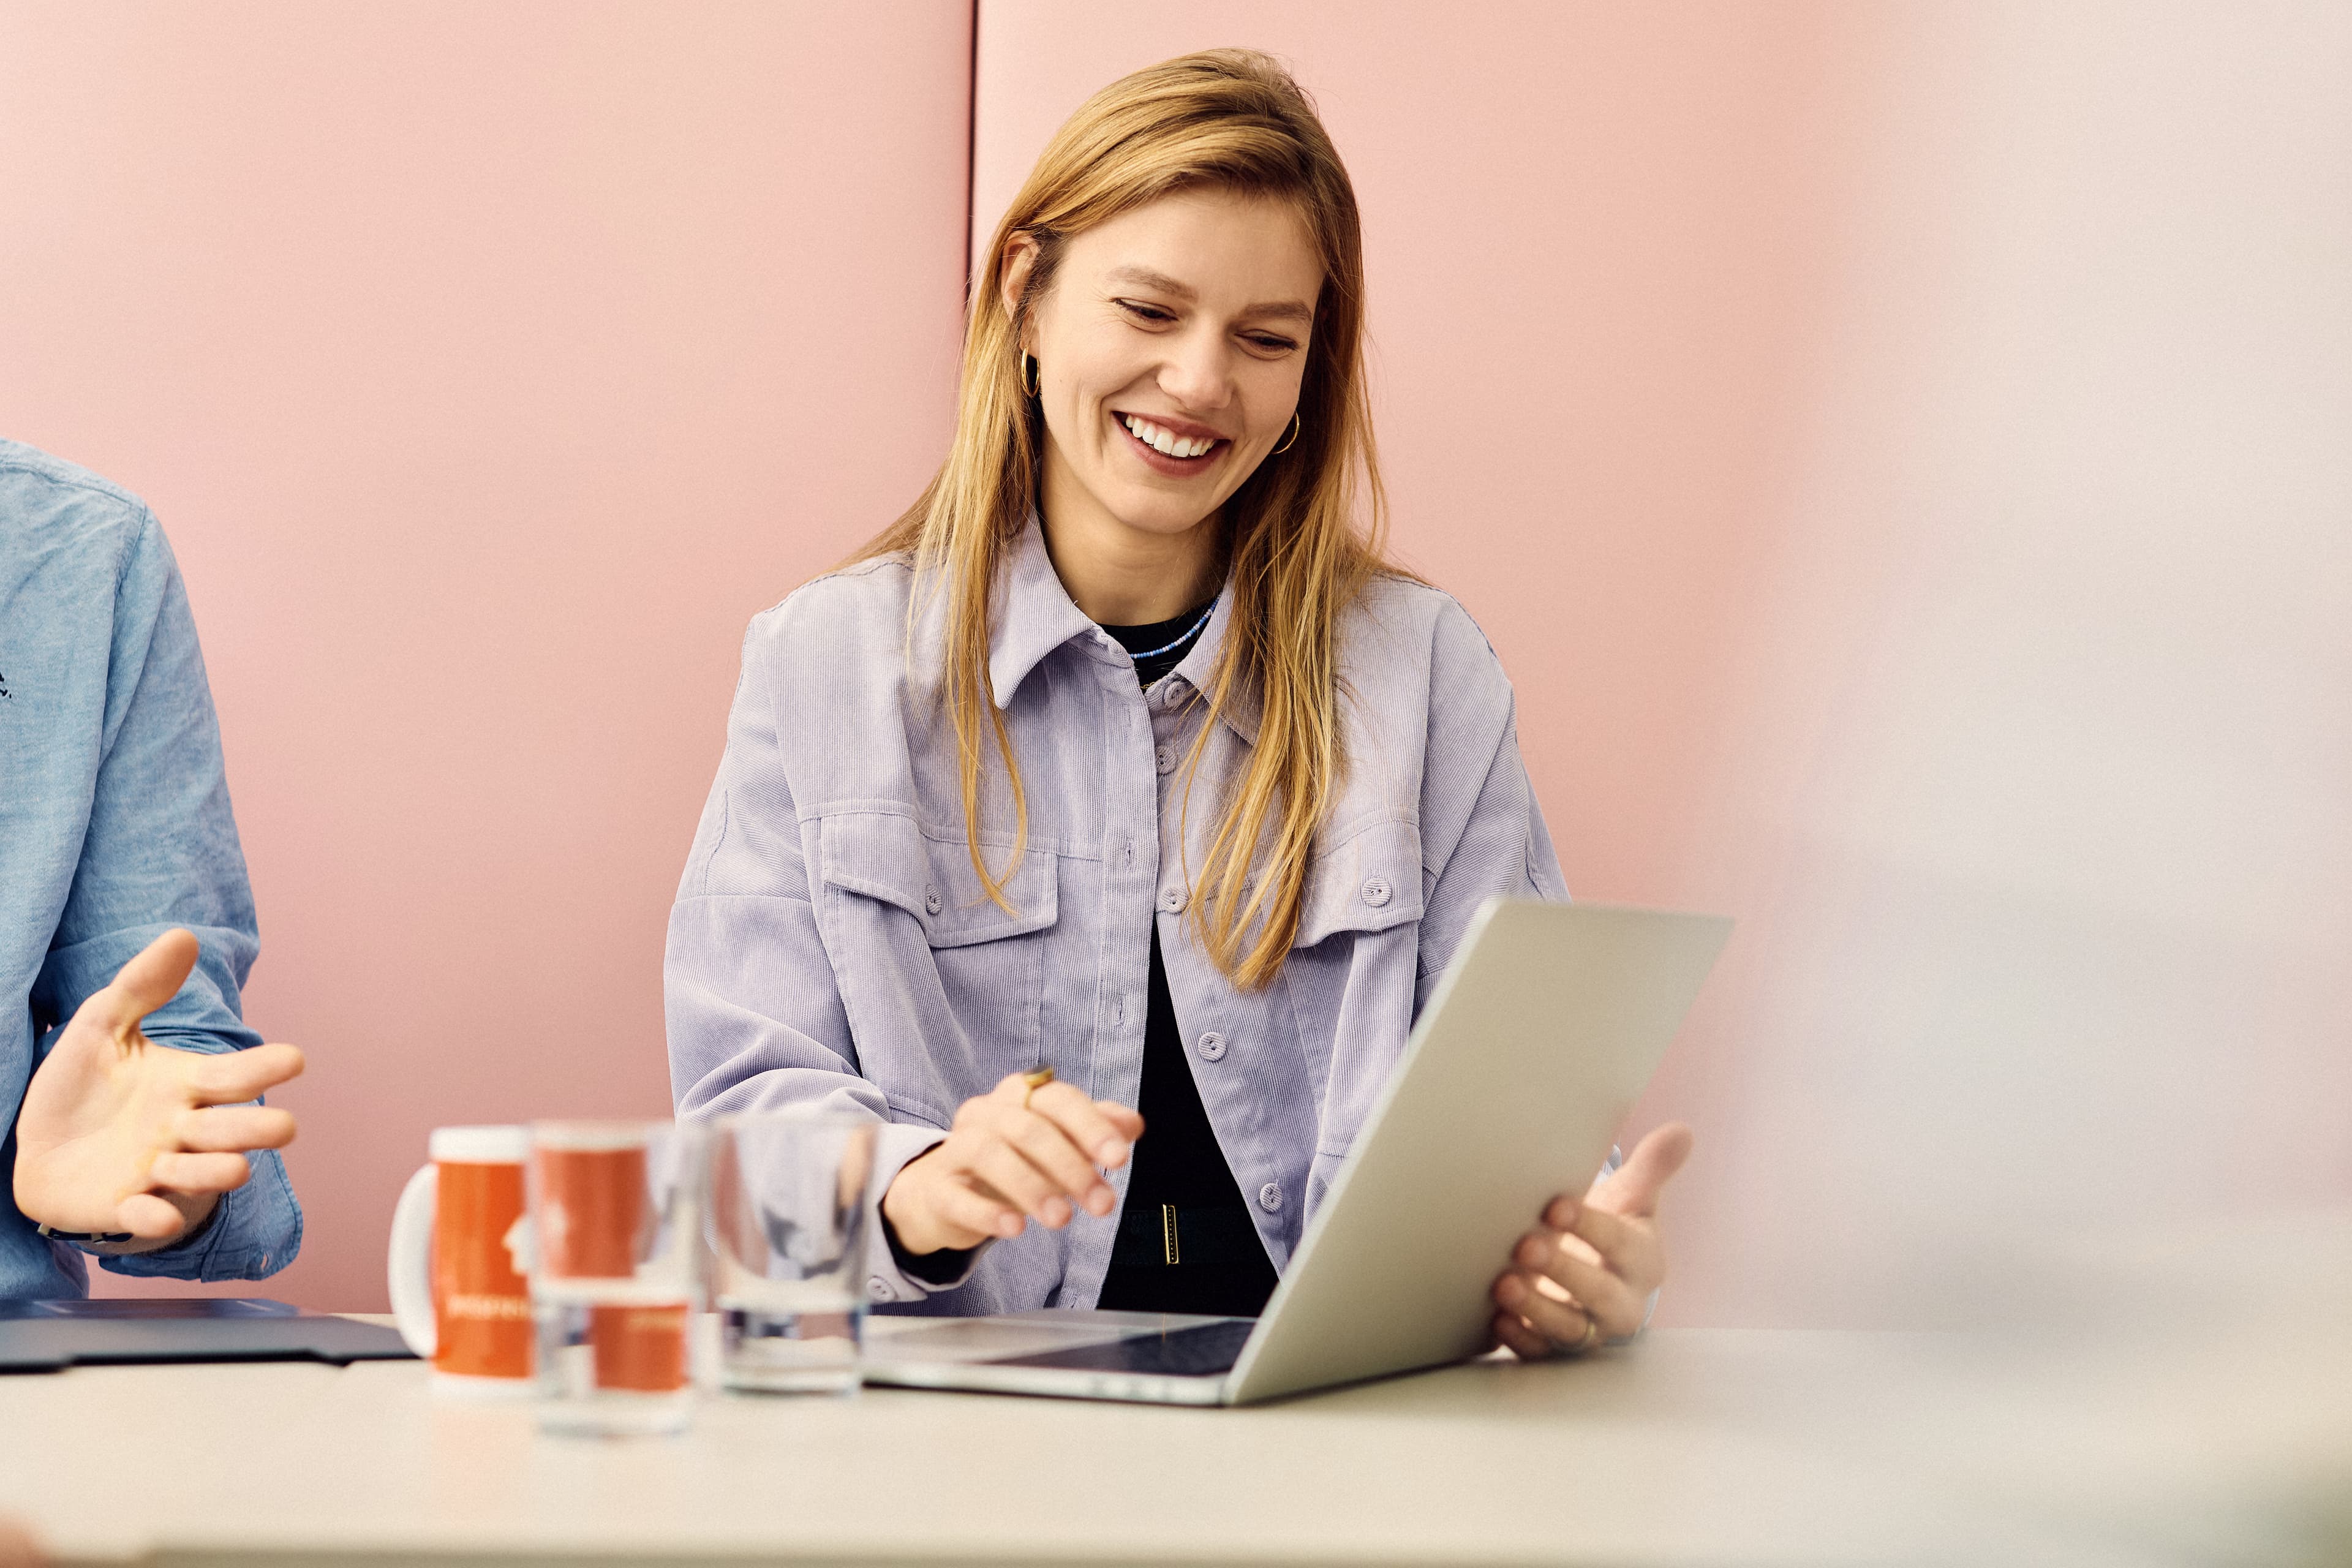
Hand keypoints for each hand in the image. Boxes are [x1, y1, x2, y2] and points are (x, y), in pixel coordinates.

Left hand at [13, 929, 302, 1243]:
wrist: (34, 1148)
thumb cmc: (80, 1087)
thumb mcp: (102, 1027)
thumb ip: (142, 985)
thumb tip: (184, 935)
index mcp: (189, 1085)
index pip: (240, 1074)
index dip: (269, 1067)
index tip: (293, 1060)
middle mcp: (187, 1130)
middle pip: (241, 1130)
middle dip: (263, 1130)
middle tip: (281, 1126)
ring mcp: (160, 1171)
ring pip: (208, 1175)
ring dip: (217, 1172)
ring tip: (225, 1166)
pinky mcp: (127, 1206)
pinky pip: (154, 1219)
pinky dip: (157, 1219)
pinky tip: (152, 1208)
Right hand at [881, 1072, 1142, 1254]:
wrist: (944, 1195)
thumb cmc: (1012, 1165)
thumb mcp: (1057, 1146)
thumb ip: (1094, 1131)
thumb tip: (1132, 1124)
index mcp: (1019, 1096)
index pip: (1058, 1099)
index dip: (1091, 1126)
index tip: (1119, 1159)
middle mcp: (985, 1113)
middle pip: (1028, 1128)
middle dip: (1071, 1166)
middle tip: (1101, 1203)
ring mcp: (955, 1149)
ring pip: (990, 1155)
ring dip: (1032, 1187)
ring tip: (1062, 1219)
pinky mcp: (936, 1189)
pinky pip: (957, 1196)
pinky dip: (988, 1212)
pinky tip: (1014, 1227)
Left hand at [1491, 1122, 1690, 1359]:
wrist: (1596, 1271)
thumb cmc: (1612, 1228)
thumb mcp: (1633, 1199)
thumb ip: (1652, 1169)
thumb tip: (1682, 1132)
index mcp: (1643, 1261)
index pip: (1621, 1245)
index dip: (1591, 1227)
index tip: (1556, 1204)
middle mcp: (1621, 1302)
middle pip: (1597, 1294)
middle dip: (1563, 1271)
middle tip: (1525, 1245)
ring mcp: (1589, 1328)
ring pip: (1569, 1330)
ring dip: (1535, 1310)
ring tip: (1503, 1284)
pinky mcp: (1556, 1347)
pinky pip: (1541, 1352)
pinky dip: (1520, 1338)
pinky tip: (1495, 1319)